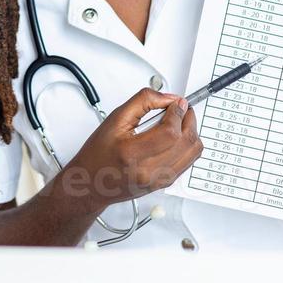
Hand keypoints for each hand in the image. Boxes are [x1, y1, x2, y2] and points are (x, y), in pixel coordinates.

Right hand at [69, 86, 200, 209]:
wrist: (90, 184)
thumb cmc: (98, 154)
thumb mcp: (115, 119)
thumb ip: (143, 102)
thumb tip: (169, 99)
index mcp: (131, 153)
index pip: (169, 132)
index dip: (178, 113)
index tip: (177, 104)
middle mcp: (147, 171)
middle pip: (186, 142)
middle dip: (189, 119)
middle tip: (182, 109)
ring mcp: (157, 180)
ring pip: (192, 153)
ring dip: (192, 132)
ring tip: (181, 122)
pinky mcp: (163, 184)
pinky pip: (188, 163)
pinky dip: (188, 146)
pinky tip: (177, 138)